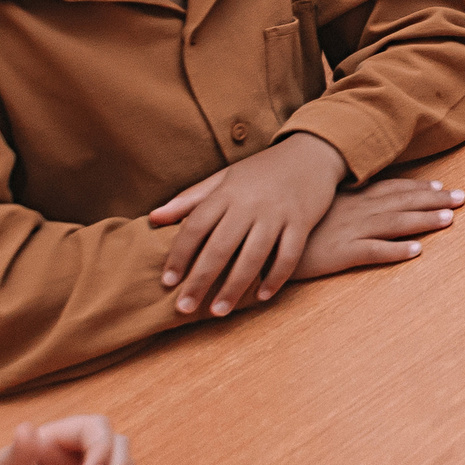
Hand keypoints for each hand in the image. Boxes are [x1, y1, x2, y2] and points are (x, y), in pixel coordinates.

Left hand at [148, 133, 346, 316]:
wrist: (311, 153)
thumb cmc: (262, 170)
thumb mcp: (224, 178)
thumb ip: (190, 199)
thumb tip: (153, 218)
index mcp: (226, 192)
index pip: (195, 226)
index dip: (179, 255)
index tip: (167, 281)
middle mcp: (250, 204)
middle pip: (220, 247)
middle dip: (200, 280)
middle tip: (184, 308)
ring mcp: (277, 214)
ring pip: (253, 256)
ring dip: (234, 287)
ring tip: (218, 311)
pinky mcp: (302, 222)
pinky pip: (288, 255)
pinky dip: (275, 277)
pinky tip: (262, 296)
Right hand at [294, 177, 463, 279]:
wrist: (258, 240)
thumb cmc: (285, 223)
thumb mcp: (313, 207)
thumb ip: (334, 203)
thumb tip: (352, 201)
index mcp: (349, 199)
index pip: (390, 189)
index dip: (417, 188)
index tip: (440, 186)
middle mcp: (354, 211)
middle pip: (401, 203)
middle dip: (433, 200)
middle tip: (462, 197)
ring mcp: (349, 231)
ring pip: (394, 223)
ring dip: (424, 221)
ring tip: (450, 219)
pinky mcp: (340, 253)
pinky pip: (373, 252)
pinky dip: (396, 251)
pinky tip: (417, 251)